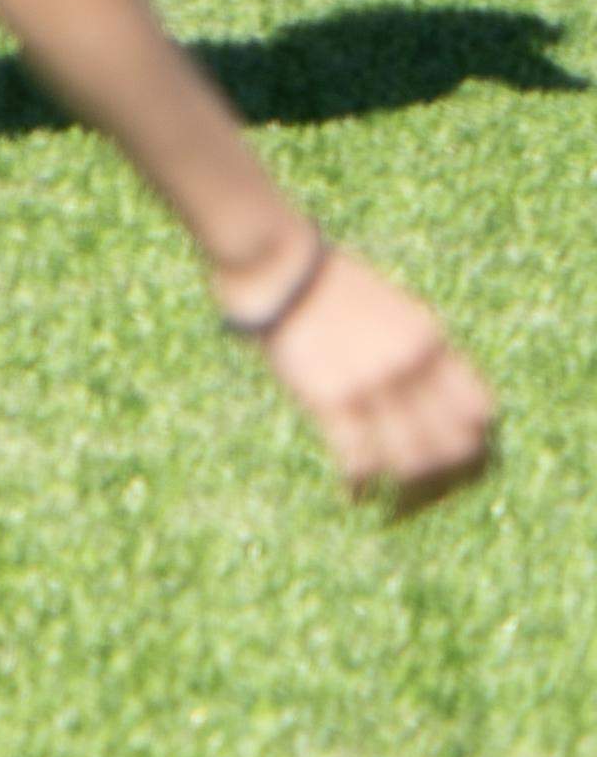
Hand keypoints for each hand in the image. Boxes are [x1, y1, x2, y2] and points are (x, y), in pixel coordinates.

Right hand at [254, 244, 500, 515]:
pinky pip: (357, 458)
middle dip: (442, 469)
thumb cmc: (328, 279)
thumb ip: (415, 346)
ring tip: (392, 492)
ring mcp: (372, 385)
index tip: (456, 450)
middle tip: (426, 481)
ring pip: (410, 459)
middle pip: (450, 442)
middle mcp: (411, 368)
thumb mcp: (393, 305)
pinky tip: (353, 491)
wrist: (279, 265)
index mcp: (430, 341)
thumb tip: (427, 387)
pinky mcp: (330, 399)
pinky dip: (359, 482)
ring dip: (404, 482)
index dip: (471, 436)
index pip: (478, 408)